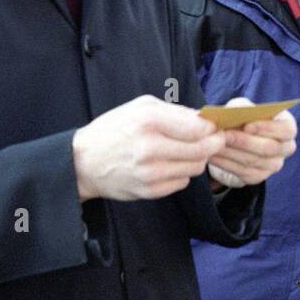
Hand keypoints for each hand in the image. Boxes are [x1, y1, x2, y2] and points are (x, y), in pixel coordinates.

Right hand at [73, 95, 225, 201]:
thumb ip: (175, 111)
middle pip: (201, 150)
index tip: (215, 127)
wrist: (83, 162)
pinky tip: (170, 164)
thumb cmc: (114, 129)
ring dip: (197, 159)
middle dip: (212, 144)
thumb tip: (205, 119)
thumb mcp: (140, 107)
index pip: (198, 129)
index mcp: (148, 122)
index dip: (212, 128)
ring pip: (195, 168)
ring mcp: (150, 173)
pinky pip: (182, 182)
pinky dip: (182, 173)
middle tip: (213, 140)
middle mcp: (150, 149)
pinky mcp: (149, 192)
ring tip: (187, 150)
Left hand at [207, 97, 295, 188]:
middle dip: (245, 142)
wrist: (237, 139)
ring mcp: (273, 165)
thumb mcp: (243, 108)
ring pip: (253, 161)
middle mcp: (286, 148)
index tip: (247, 125)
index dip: (268, 128)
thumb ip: (241, 108)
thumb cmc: (243, 118)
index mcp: (287, 128)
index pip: (286, 130)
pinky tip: (213, 156)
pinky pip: (243, 172)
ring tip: (214, 144)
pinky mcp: (258, 177)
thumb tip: (235, 112)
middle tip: (225, 135)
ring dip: (232, 153)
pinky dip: (226, 164)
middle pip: (269, 148)